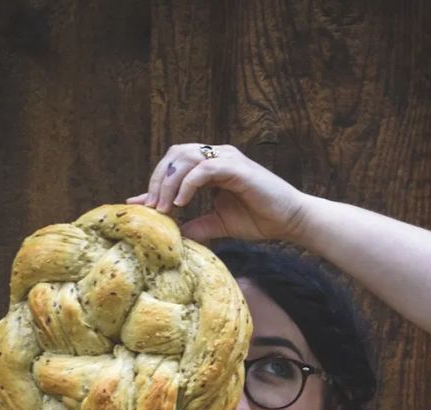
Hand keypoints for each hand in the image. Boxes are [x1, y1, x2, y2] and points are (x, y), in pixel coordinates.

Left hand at [125, 143, 310, 243]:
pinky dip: (188, 185)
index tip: (141, 205)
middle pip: (175, 155)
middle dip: (158, 180)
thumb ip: (197, 225)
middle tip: (152, 207)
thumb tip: (174, 234)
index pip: (175, 164)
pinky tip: (181, 204)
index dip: (155, 182)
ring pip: (186, 158)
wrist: (289, 221)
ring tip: (164, 208)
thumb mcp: (219, 223)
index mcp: (212, 166)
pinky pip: (204, 169)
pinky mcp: (236, 168)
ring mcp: (227, 159)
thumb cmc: (259, 219)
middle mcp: (218, 156)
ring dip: (169, 183)